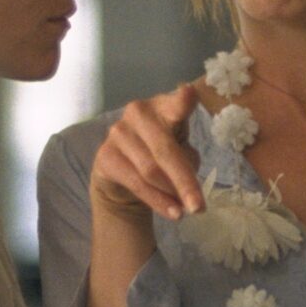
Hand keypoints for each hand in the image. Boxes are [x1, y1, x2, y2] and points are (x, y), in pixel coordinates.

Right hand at [90, 85, 204, 222]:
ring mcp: (118, 132)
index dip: (182, 100)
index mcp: (163, 106)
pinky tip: (173, 212)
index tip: (189, 94)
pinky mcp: (105, 155)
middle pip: (165, 150)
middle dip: (185, 181)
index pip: (175, 103)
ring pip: (151, 170)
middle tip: (200, 207)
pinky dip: (157, 201)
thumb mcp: (180, 148)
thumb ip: (187, 154)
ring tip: (187, 210)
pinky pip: (136, 183)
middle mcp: (138, 112)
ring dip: (172, 194)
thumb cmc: (159, 153)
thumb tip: (188, 173)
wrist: (122, 174)